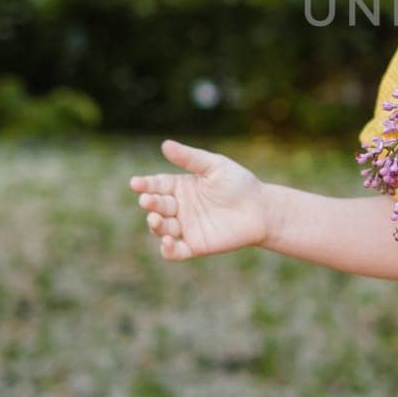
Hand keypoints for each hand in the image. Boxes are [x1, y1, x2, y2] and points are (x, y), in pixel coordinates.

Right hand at [128, 138, 269, 260]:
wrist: (262, 209)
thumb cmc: (239, 183)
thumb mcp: (214, 166)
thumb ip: (190, 158)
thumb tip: (164, 145)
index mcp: (181, 186)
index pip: (157, 185)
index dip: (145, 185)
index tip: (135, 183)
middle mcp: (180, 207)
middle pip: (157, 205)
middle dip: (150, 203)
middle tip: (147, 200)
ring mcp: (186, 227)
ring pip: (161, 228)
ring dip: (155, 224)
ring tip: (156, 218)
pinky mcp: (195, 245)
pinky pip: (174, 251)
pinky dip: (167, 249)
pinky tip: (167, 241)